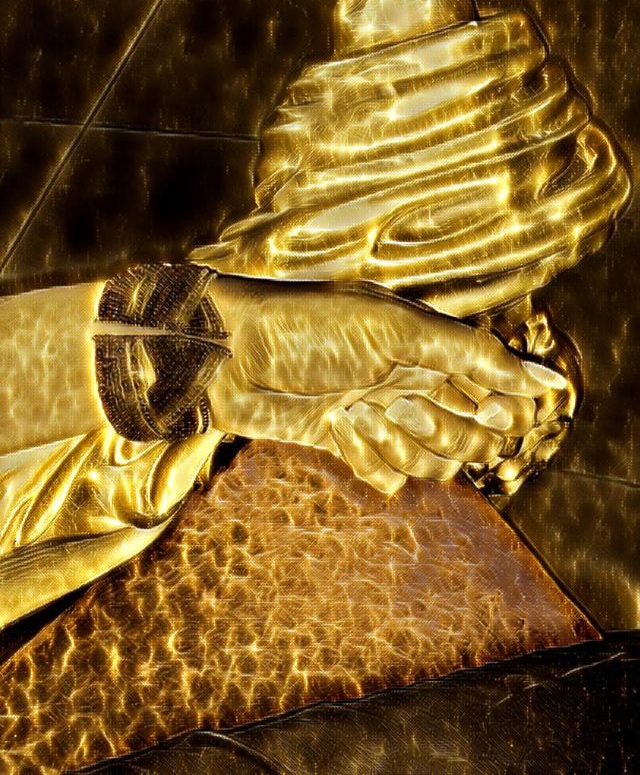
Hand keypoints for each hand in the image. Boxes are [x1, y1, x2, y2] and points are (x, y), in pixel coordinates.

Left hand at [209, 275, 566, 493]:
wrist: (234, 356)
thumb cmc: (311, 328)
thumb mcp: (394, 330)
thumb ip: (470, 355)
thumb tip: (543, 382)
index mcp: (435, 351)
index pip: (500, 393)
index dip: (503, 409)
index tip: (488, 409)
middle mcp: (417, 386)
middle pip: (471, 438)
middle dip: (442, 429)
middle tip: (399, 402)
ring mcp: (385, 418)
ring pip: (432, 463)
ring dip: (400, 444)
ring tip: (358, 411)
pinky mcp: (351, 445)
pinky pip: (387, 476)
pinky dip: (367, 457)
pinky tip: (337, 426)